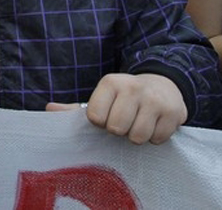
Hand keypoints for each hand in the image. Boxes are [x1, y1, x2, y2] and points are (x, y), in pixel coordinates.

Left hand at [47, 73, 186, 143]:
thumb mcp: (102, 97)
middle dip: (120, 130)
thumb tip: (48, 110)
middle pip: (116, 129)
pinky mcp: (174, 112)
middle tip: (125, 120)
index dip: (101, 122)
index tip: (107, 116)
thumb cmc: (124, 98)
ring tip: (139, 122)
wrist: (162, 85)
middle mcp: (132, 87)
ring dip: (138, 135)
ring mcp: (154, 99)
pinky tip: (154, 124)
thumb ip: (75, 108)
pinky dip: (155, 137)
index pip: (95, 117)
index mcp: (111, 82)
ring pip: (138, 137)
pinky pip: (158, 139)